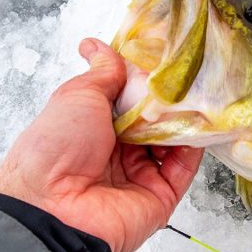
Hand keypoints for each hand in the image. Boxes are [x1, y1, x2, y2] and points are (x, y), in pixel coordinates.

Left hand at [0, 38, 203, 251]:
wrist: (52, 206)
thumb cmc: (55, 146)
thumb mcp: (78, 95)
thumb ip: (102, 72)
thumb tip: (97, 46)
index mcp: (95, 127)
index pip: (131, 99)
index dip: (147, 80)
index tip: (166, 59)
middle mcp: (118, 151)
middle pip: (154, 120)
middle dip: (170, 99)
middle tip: (188, 75)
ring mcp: (139, 174)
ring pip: (173, 142)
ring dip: (185, 119)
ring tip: (197, 95)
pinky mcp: (159, 196)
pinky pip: (184, 168)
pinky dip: (194, 146)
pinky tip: (199, 123)